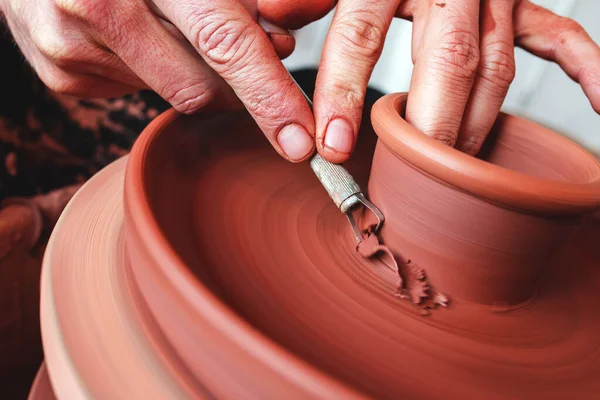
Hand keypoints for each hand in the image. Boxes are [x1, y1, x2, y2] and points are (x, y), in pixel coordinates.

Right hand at [0, 0, 331, 161]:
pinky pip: (137, 94)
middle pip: (203, 88)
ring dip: (192, 69)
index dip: (269, 94)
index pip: (225, 41)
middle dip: (236, 84)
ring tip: (169, 23)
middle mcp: (101, 5)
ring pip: (174, 94)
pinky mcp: (62, 74)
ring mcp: (71, 45)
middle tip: (248, 53)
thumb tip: (283, 45)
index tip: (299, 139)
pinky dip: (154, 71)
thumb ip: (246, 0)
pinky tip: (135, 35)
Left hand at [310, 0, 599, 160]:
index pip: (362, 31)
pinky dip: (585, 70)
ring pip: (495, 68)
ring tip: (452, 171)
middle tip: (407, 179)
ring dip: (473, 125)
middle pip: (447, 64)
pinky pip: (559, 37)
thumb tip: (273, 21)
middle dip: (427, 130)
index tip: (330, 145)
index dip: (345, 92)